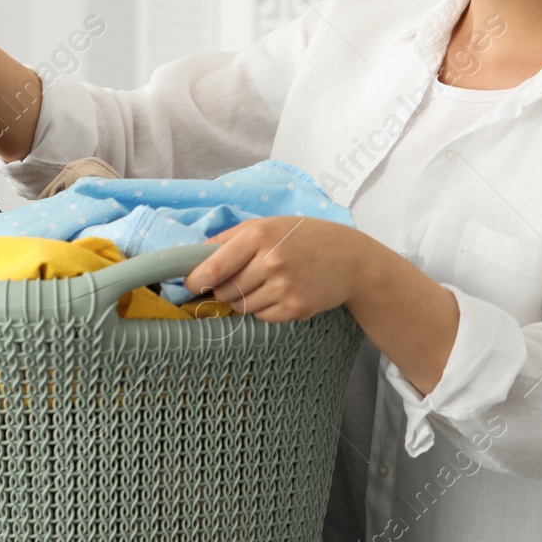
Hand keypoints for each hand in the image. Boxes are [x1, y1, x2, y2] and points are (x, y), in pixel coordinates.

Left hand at [180, 216, 383, 323]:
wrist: (350, 259)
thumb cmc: (302, 237)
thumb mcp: (266, 225)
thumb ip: (229, 239)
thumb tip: (193, 258)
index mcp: (258, 236)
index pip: (213, 268)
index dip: (196, 281)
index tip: (190, 285)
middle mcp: (271, 262)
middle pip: (224, 291)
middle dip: (222, 289)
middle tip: (237, 279)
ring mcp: (284, 287)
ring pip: (241, 307)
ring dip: (243, 300)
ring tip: (263, 283)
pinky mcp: (296, 308)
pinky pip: (261, 317)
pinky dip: (263, 309)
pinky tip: (279, 293)